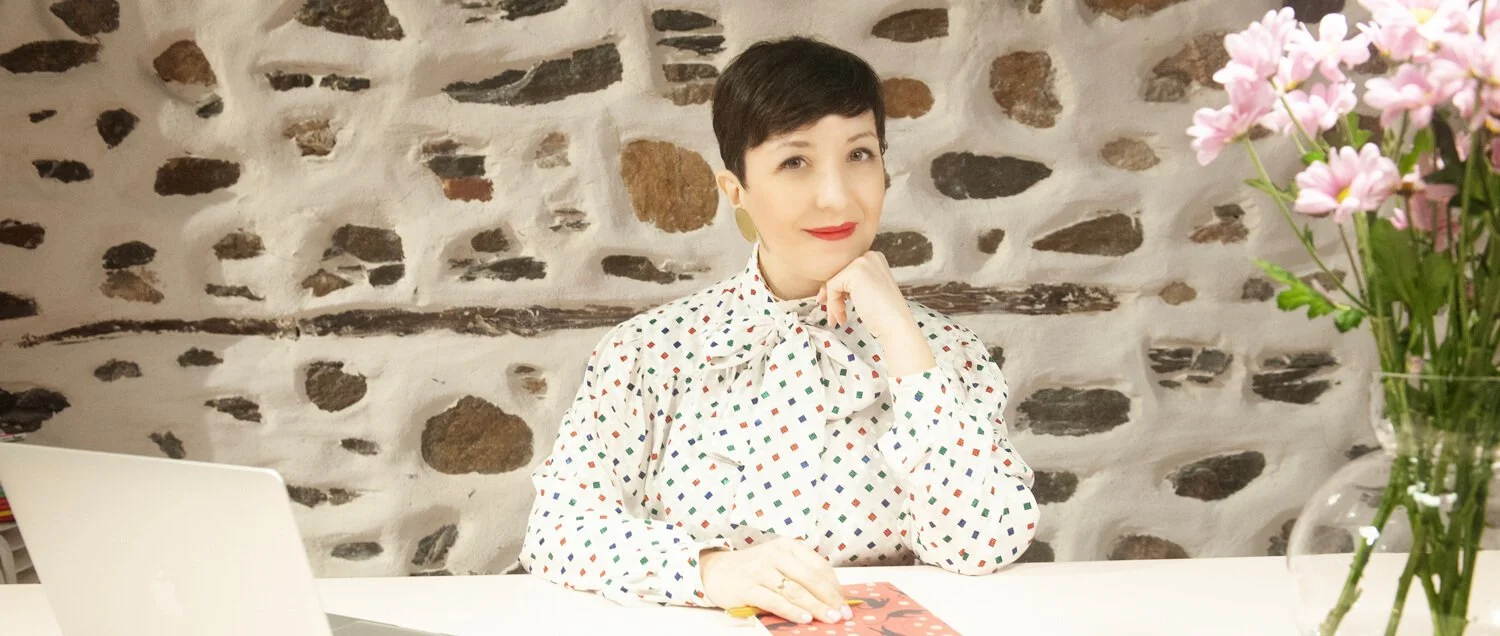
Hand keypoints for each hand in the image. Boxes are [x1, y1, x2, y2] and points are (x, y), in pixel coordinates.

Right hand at [700, 539, 850, 623]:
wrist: (715, 571)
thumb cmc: (753, 569)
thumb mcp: (778, 563)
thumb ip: (800, 574)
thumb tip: (831, 597)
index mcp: (787, 546)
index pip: (818, 566)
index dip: (834, 586)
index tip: (845, 602)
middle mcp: (775, 554)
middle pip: (810, 578)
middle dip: (830, 598)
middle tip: (843, 614)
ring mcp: (760, 570)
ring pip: (794, 590)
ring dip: (816, 606)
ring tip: (831, 618)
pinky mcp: (747, 587)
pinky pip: (774, 601)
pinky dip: (791, 611)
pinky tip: (804, 619)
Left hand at [816, 251, 912, 338]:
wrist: (896, 325)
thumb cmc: (883, 315)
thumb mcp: (867, 291)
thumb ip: (852, 284)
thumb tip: (826, 287)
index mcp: (874, 259)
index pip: (845, 270)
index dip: (837, 289)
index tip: (833, 306)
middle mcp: (869, 256)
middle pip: (837, 274)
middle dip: (831, 296)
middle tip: (831, 315)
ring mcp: (862, 262)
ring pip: (833, 281)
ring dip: (832, 303)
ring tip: (837, 320)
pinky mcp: (854, 272)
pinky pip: (832, 287)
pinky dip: (834, 305)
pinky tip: (842, 317)